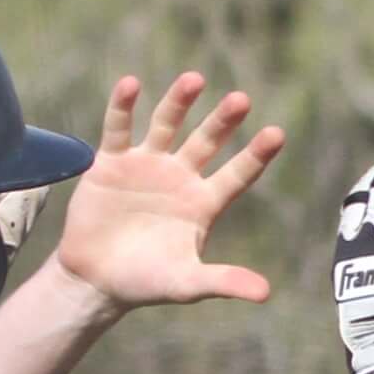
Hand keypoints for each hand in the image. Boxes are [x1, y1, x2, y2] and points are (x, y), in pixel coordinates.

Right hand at [56, 72, 285, 315]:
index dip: (256, 155)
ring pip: (166, 125)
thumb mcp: (187, 283)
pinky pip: (119, 129)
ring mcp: (146, 166)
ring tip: (194, 79)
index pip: (238, 174)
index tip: (277, 133)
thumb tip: (266, 294)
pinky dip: (123, 106)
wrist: (96, 280)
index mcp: (204, 203)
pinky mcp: (111, 163)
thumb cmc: (146, 282)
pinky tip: (131, 84)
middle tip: (241, 100)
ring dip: (179, 102)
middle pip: (206, 141)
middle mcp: (180, 177)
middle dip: (222, 121)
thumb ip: (223, 282)